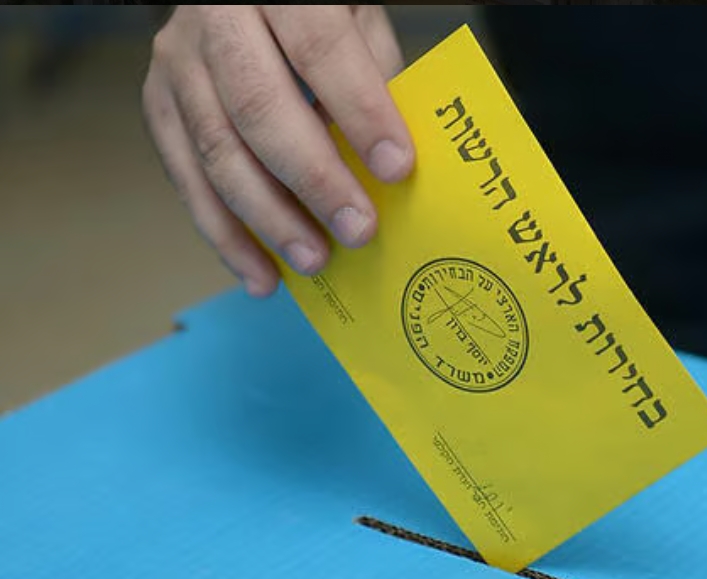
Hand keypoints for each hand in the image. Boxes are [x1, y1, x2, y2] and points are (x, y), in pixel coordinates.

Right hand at [143, 5, 412, 296]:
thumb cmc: (313, 4)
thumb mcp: (354, 11)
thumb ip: (373, 71)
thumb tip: (391, 160)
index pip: (319, 50)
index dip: (359, 111)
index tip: (396, 168)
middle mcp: (214, 18)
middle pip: (259, 108)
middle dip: (313, 179)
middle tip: (358, 230)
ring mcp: (177, 61)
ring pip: (217, 150)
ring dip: (268, 219)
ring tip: (314, 260)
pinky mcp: (159, 101)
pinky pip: (187, 176)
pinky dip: (225, 233)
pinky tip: (260, 273)